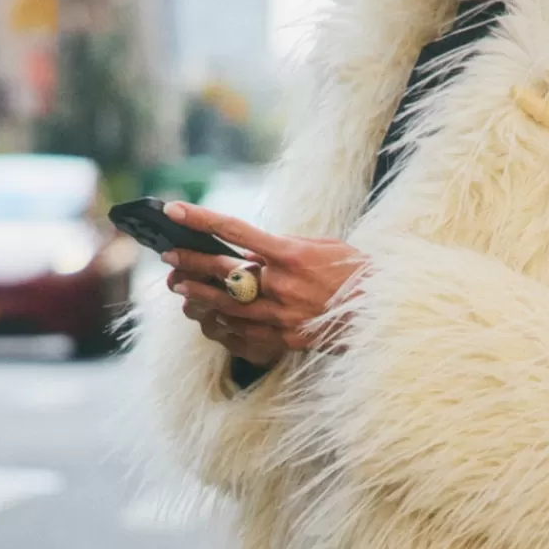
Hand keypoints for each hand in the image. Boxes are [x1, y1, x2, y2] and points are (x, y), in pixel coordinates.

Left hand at [162, 202, 366, 368]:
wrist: (380, 313)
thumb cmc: (352, 273)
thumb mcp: (322, 247)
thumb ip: (284, 246)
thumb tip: (251, 247)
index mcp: (291, 254)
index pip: (235, 230)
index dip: (201, 219)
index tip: (174, 210)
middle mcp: (282, 284)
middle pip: (221, 270)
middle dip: (190, 261)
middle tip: (168, 255)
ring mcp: (280, 315)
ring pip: (224, 305)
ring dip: (197, 293)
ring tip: (179, 285)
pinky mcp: (282, 339)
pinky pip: (239, 332)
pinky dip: (219, 321)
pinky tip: (206, 314)